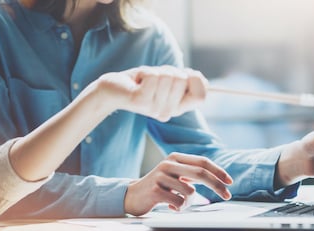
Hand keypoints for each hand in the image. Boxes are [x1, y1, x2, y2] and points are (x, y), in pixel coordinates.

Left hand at [86, 65, 207, 121]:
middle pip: (183, 80)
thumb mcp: (166, 80)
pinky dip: (145, 71)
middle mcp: (168, 112)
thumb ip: (183, 80)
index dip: (196, 80)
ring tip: (144, 81)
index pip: (201, 96)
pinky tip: (137, 81)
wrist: (112, 89)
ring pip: (168, 76)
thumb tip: (197, 76)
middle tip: (155, 79)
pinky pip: (153, 76)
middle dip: (169, 70)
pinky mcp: (141, 101)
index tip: (184, 74)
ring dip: (155, 71)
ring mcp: (155, 108)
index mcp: (177, 108)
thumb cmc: (141, 82)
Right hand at [124, 153, 232, 215]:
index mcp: (176, 158)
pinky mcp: (155, 190)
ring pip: (190, 192)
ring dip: (188, 202)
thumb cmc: (159, 187)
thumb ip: (192, 173)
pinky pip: (178, 202)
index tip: (230, 182)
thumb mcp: (175, 175)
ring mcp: (161, 176)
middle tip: (228, 195)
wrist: (132, 196)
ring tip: (177, 203)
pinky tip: (168, 205)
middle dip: (217, 185)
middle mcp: (168, 164)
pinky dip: (177, 207)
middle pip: (201, 173)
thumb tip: (218, 179)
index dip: (218, 171)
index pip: (203, 162)